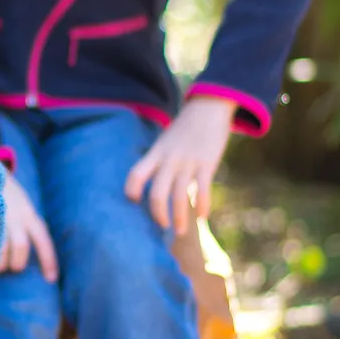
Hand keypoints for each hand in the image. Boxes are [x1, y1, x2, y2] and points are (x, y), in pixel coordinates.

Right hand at [0, 174, 58, 279]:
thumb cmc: (5, 195)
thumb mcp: (21, 206)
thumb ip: (25, 225)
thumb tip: (21, 259)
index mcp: (29, 215)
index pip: (43, 240)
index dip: (48, 260)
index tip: (51, 279)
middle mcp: (16, 214)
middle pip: (21, 245)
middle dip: (16, 262)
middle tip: (9, 267)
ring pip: (1, 246)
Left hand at [124, 97, 233, 235]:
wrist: (208, 106)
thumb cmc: (186, 126)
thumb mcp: (166, 140)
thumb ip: (160, 159)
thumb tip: (156, 181)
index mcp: (156, 153)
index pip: (135, 174)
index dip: (131, 191)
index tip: (133, 202)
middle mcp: (169, 159)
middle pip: (156, 194)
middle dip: (158, 215)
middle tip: (162, 227)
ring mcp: (188, 162)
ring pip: (179, 197)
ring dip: (179, 218)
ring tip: (181, 232)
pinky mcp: (207, 163)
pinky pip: (202, 191)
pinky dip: (202, 207)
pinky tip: (202, 216)